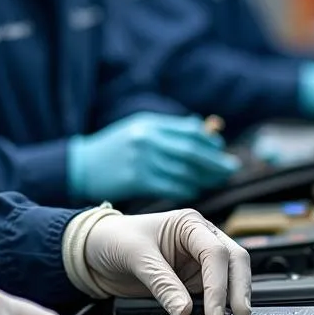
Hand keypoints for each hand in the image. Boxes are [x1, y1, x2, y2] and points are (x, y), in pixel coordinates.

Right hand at [67, 113, 240, 202]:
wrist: (82, 167)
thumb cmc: (114, 148)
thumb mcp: (139, 129)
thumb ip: (168, 130)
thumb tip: (204, 131)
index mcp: (150, 124)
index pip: (190, 130)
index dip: (210, 141)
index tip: (221, 149)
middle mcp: (148, 140)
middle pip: (192, 151)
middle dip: (215, 161)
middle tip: (231, 168)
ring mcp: (143, 161)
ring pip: (185, 171)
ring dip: (205, 177)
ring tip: (217, 180)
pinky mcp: (138, 181)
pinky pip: (172, 186)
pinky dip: (187, 188)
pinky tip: (194, 189)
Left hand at [75, 209, 250, 314]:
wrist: (95, 250)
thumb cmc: (114, 238)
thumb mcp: (136, 256)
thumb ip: (161, 283)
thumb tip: (185, 310)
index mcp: (189, 224)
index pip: (215, 252)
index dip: (219, 284)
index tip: (214, 312)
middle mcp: (199, 240)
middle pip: (234, 262)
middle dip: (238, 290)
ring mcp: (197, 262)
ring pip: (229, 280)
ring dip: (230, 299)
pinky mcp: (191, 282)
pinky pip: (211, 295)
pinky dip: (216, 307)